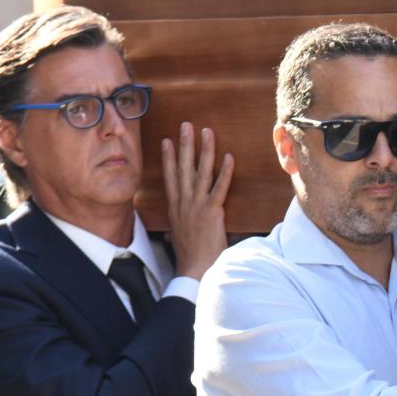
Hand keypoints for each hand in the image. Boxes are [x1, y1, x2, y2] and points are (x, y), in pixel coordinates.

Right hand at [163, 122, 234, 279]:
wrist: (193, 270)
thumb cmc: (190, 256)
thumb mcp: (179, 234)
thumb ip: (181, 221)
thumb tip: (179, 220)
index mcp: (175, 207)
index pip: (170, 177)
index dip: (168, 157)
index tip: (167, 140)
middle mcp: (183, 203)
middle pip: (183, 167)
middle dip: (185, 144)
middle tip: (186, 125)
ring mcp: (197, 206)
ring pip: (201, 172)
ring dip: (204, 150)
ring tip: (207, 132)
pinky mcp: (212, 212)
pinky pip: (219, 188)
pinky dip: (225, 172)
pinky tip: (229, 157)